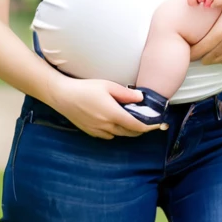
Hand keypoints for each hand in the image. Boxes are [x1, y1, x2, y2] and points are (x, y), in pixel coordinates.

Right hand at [51, 78, 167, 139]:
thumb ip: (126, 94)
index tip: (159, 125)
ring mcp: (98, 131)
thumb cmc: (85, 88)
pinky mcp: (91, 132)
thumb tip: (141, 99)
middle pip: (130, 133)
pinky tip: (114, 122)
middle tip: (147, 122)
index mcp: (113, 114)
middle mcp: (107, 126)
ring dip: (128, 130)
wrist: (62, 96)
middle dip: (140, 129)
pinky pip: (108, 135)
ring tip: (131, 120)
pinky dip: (115, 131)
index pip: (137, 126)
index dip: (150, 127)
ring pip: (119, 135)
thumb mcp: (108, 86)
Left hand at [189, 0, 221, 65]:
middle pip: (210, 57)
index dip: (192, 53)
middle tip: (193, 58)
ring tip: (205, 59)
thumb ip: (210, 0)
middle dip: (200, 58)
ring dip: (212, 60)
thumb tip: (197, 1)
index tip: (186, 52)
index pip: (201, 49)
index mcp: (220, 32)